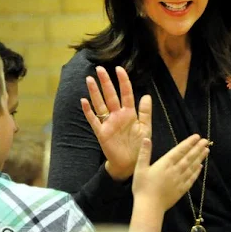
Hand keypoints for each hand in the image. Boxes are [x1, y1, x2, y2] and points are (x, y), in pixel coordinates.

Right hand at [81, 66, 150, 180]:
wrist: (131, 163)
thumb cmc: (138, 145)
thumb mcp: (145, 128)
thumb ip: (145, 112)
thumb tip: (146, 95)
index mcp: (129, 113)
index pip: (126, 94)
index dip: (123, 81)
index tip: (119, 69)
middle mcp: (118, 115)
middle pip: (110, 96)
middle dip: (106, 82)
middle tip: (100, 68)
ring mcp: (109, 123)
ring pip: (101, 104)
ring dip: (95, 92)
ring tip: (90, 79)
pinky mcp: (102, 133)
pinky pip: (94, 120)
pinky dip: (88, 111)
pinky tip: (83, 101)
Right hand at [132, 134, 209, 213]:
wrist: (149, 207)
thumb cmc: (142, 188)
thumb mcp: (140, 169)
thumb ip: (144, 153)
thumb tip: (146, 139)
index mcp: (165, 164)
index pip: (179, 150)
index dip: (188, 143)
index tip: (197, 137)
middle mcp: (175, 171)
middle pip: (188, 157)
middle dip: (198, 148)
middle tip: (206, 141)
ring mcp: (179, 181)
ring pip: (192, 167)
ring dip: (200, 158)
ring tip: (206, 151)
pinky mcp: (181, 190)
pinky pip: (191, 179)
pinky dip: (196, 172)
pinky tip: (201, 167)